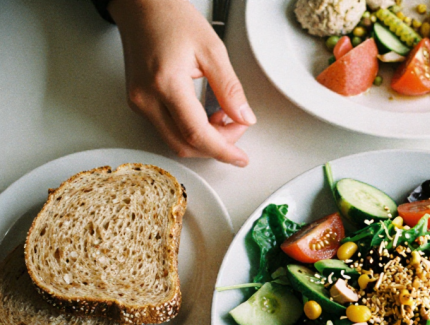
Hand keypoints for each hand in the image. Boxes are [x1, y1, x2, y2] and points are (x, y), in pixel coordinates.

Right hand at [109, 0, 254, 166]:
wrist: (141, 5)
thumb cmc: (171, 18)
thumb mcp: (212, 50)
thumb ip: (230, 89)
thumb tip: (244, 118)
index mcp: (166, 83)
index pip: (197, 134)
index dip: (223, 150)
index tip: (240, 158)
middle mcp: (146, 98)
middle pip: (184, 144)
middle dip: (216, 145)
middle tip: (237, 126)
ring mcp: (139, 102)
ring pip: (175, 141)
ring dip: (204, 139)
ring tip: (223, 117)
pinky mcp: (139, 102)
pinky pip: (167, 129)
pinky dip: (190, 130)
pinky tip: (206, 115)